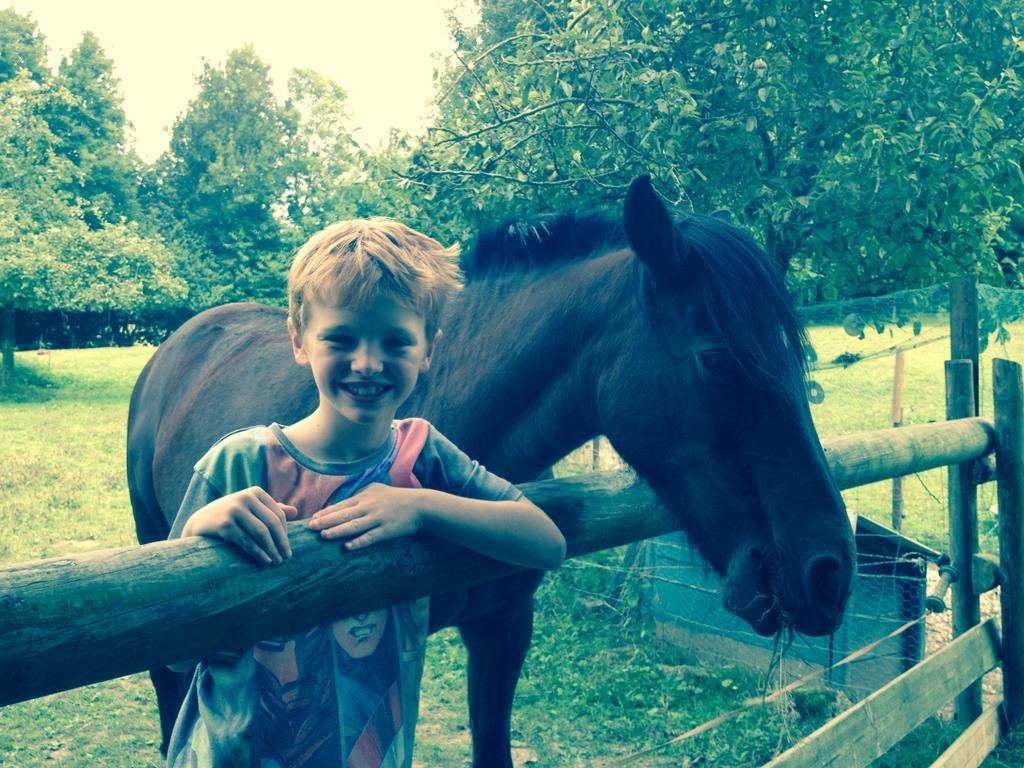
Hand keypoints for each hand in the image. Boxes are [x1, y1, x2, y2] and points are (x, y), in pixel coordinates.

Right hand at [181, 487, 296, 564]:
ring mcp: (234, 510)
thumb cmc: (230, 515)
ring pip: (261, 533)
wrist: (200, 522)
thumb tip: (295, 512)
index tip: (287, 547)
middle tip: (287, 557)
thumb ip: (271, 509)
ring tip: (276, 561)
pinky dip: (258, 553)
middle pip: (272, 523)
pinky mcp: (224, 524)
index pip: (278, 514)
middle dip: (281, 542)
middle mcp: (245, 497)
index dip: (285, 533)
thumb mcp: (250, 508)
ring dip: (272, 549)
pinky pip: (247, 542)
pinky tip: (265, 561)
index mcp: (255, 492)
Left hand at [308, 483, 422, 550]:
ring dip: (338, 531)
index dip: (327, 512)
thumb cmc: (396, 498)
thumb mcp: (376, 490)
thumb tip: (341, 504)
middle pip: (344, 514)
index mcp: (365, 496)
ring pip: (354, 526)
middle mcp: (369, 506)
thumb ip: (359, 495)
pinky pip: (371, 537)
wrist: (420, 505)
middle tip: (310, 527)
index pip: (342, 505)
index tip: (313, 518)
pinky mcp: (387, 530)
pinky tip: (347, 547)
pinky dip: (359, 542)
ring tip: (324, 536)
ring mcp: (378, 518)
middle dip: (326, 521)